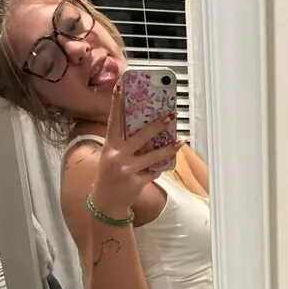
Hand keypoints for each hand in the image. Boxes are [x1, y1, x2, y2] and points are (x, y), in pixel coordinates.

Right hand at [89, 82, 182, 215]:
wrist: (106, 201)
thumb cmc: (111, 175)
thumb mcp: (112, 155)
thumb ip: (124, 143)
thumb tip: (145, 129)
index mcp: (110, 144)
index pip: (114, 120)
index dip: (117, 104)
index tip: (122, 87)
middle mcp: (117, 154)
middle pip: (140, 136)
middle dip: (157, 125)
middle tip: (170, 116)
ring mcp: (127, 169)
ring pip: (153, 155)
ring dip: (169, 149)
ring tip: (180, 142)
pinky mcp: (136, 181)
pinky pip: (154, 172)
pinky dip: (159, 169)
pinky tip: (164, 166)